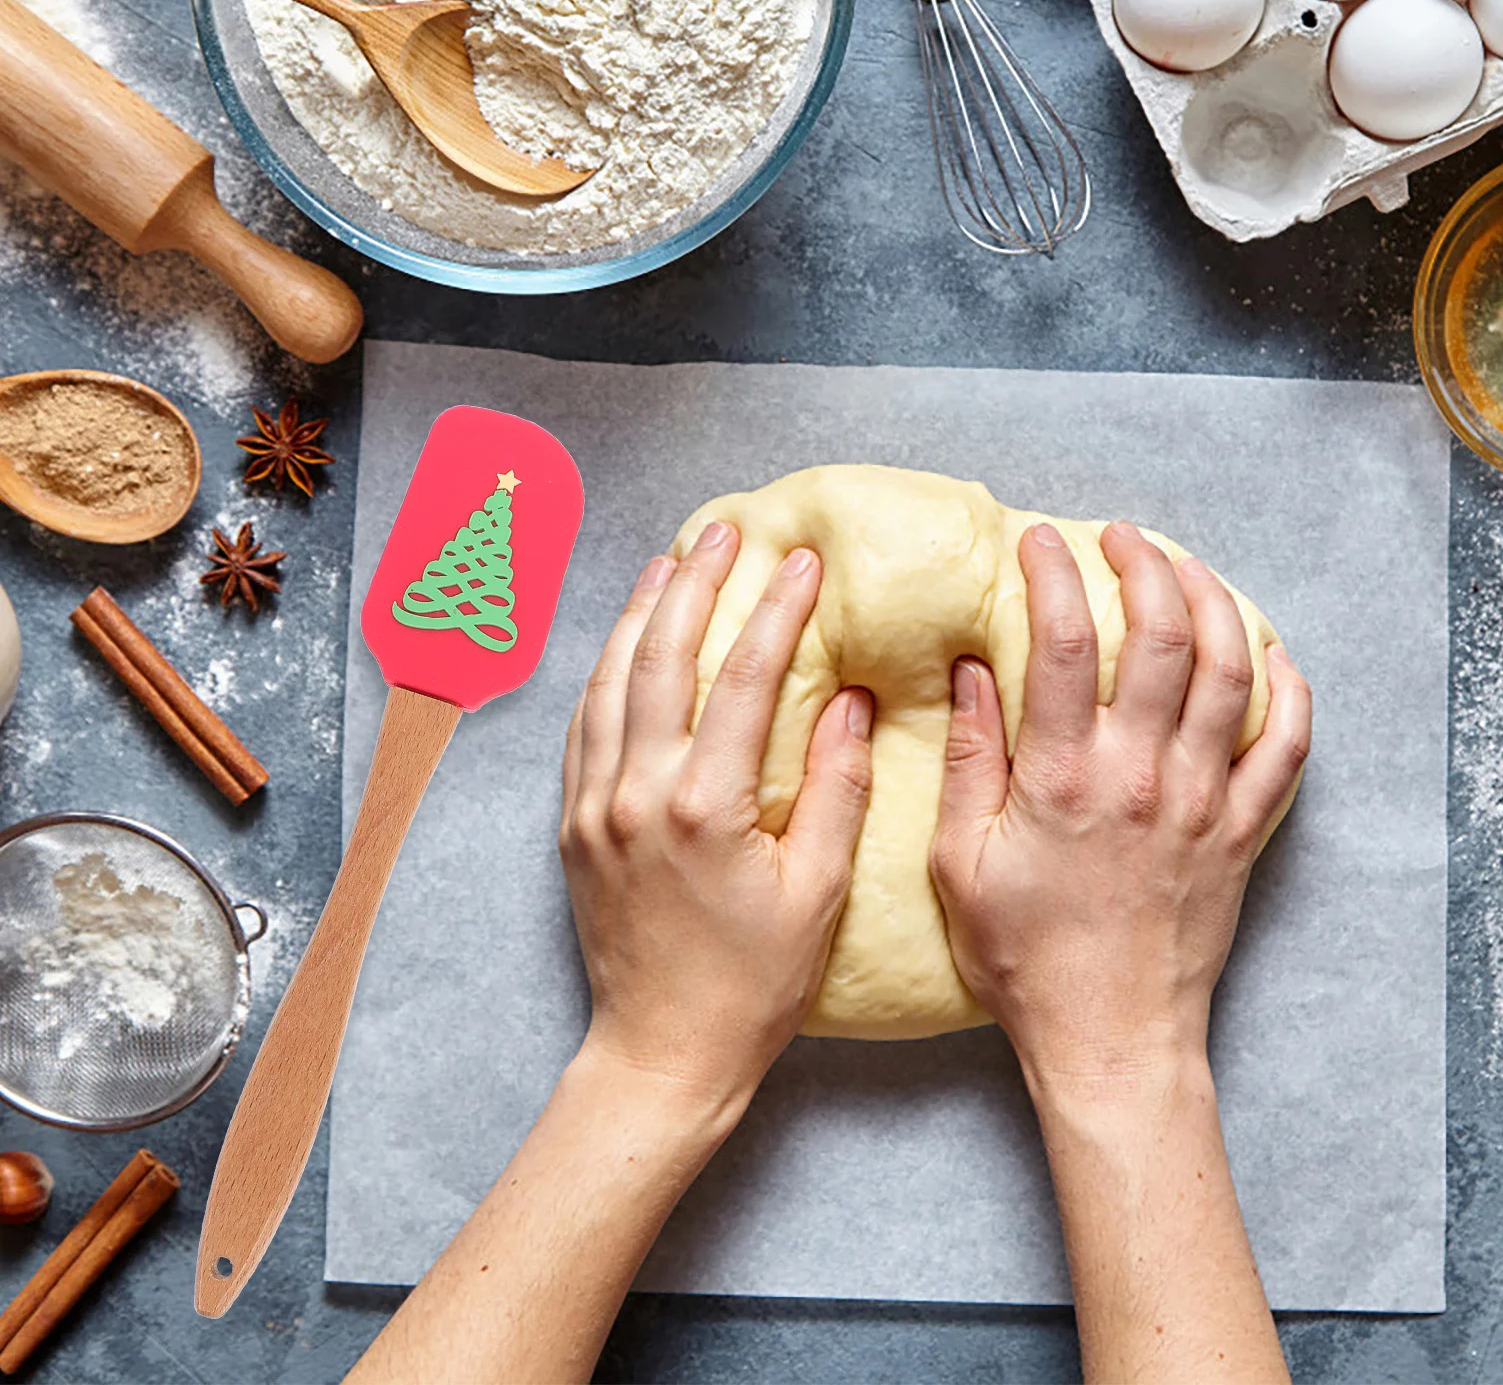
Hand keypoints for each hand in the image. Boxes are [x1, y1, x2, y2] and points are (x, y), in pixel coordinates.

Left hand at [560, 521, 873, 1111]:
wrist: (662, 1050)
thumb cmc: (753, 983)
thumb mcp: (818, 892)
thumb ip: (837, 788)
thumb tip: (851, 699)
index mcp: (705, 807)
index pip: (745, 678)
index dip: (778, 611)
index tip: (804, 562)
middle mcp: (637, 793)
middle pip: (662, 657)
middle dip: (696, 583)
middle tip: (724, 530)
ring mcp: (594, 805)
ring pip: (609, 680)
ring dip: (640, 612)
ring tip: (670, 561)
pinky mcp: (573, 823)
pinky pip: (583, 724)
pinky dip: (604, 670)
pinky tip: (624, 641)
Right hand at [930, 521, 1310, 1092]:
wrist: (1110, 1038)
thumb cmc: (1024, 959)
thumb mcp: (961, 863)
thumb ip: (969, 761)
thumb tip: (969, 672)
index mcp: (1065, 777)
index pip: (1060, 642)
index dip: (1051, 575)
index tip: (1039, 541)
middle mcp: (1143, 775)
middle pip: (1163, 636)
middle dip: (1144, 565)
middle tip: (1121, 538)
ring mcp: (1204, 802)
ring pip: (1232, 673)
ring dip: (1216, 604)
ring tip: (1188, 569)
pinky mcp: (1242, 834)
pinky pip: (1287, 748)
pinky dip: (1290, 692)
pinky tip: (1273, 654)